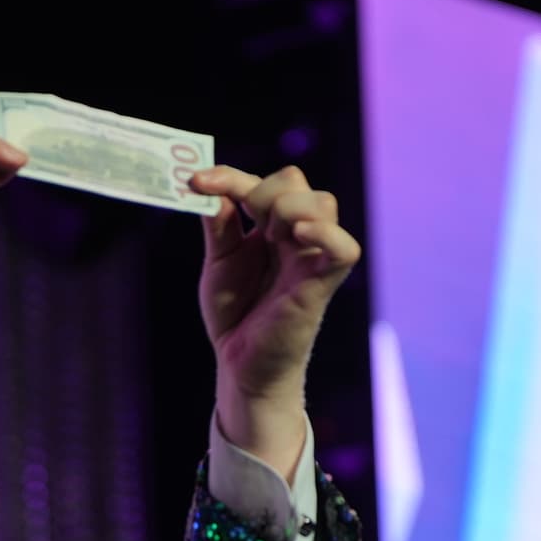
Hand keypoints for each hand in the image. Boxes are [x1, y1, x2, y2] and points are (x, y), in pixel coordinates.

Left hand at [189, 165, 360, 474]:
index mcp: (272, 227)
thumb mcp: (219, 263)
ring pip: (321, 202)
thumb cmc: (235, 315)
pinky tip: (296, 237)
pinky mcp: (322, 283)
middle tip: (246, 225)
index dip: (230, 175)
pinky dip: (324, 234)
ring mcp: (312, 257)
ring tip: (269, 240)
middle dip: (260, 191)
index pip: (265, 181)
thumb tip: (209, 188)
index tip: (196, 181)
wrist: (239, 364)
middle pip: (295, 181)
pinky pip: (344, 247)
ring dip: (286, 209)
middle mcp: (297, 236)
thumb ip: (218, 225)